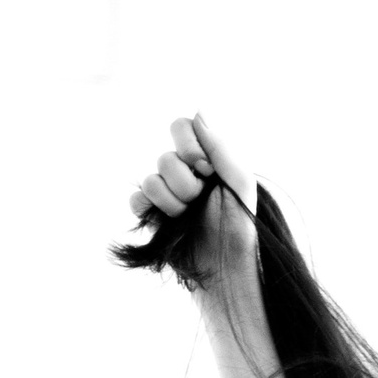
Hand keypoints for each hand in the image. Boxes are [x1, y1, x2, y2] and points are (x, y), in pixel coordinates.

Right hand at [129, 114, 257, 289]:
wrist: (226, 267)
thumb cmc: (239, 225)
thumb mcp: (239, 181)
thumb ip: (220, 145)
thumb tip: (198, 110)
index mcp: (205, 158)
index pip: (181, 127)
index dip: (188, 145)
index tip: (205, 168)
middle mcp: (184, 172)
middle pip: (165, 158)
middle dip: (184, 183)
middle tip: (200, 200)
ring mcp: (166, 194)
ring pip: (151, 180)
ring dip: (172, 202)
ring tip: (188, 217)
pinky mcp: (152, 215)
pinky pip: (137, 200)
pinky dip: (151, 209)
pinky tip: (168, 221)